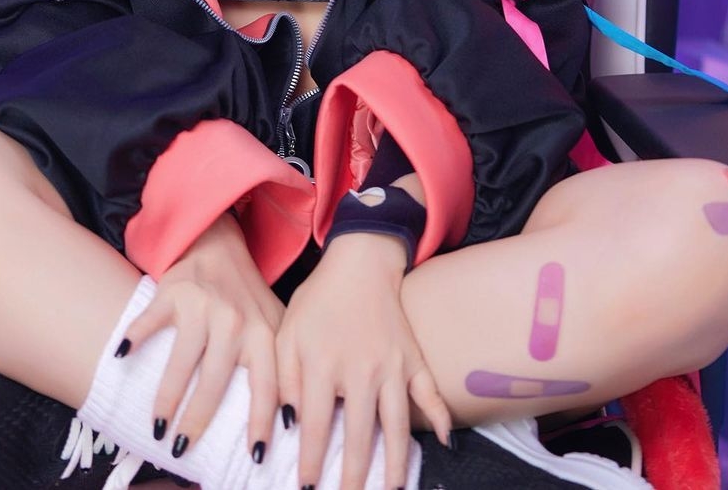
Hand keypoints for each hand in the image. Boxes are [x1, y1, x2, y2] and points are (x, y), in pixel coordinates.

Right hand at [121, 212, 284, 458]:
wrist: (219, 240)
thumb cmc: (246, 295)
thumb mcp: (272, 324)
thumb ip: (279, 364)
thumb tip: (291, 424)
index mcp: (263, 332)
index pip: (266, 384)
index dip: (262, 421)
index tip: (254, 456)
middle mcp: (234, 320)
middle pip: (216, 380)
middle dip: (198, 419)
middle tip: (182, 448)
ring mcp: (203, 304)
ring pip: (183, 359)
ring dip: (167, 397)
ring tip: (157, 426)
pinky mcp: (173, 291)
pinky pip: (152, 319)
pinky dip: (136, 337)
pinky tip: (122, 358)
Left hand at [278, 234, 450, 489]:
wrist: (360, 261)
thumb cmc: (319, 299)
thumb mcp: (287, 331)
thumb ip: (282, 377)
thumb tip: (285, 422)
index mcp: (323, 363)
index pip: (313, 424)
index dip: (309, 460)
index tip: (306, 487)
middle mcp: (360, 370)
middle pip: (357, 435)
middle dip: (352, 475)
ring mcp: (392, 366)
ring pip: (395, 425)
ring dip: (393, 463)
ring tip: (391, 489)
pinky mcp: (413, 358)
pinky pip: (429, 393)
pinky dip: (440, 417)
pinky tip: (445, 443)